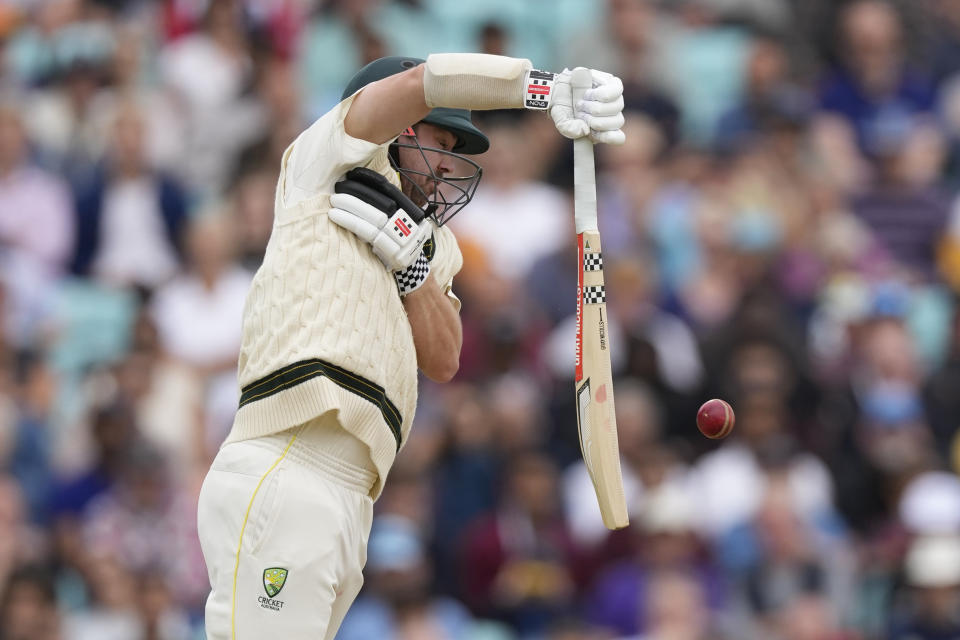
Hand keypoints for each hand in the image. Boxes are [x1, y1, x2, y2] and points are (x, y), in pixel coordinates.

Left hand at [330, 168, 432, 294]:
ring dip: (350, 208)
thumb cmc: (398, 243)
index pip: (388, 190)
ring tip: (333, 203)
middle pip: (378, 202)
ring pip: (372, 217)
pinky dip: (350, 222)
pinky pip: (367, 233)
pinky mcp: (392, 251)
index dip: (370, 180)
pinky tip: (336, 216)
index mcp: (409, 211)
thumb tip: (359, 191)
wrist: (413, 270)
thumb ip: (386, 209)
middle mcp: (407, 222)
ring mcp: (402, 237)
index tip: (352, 174)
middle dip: (356, 194)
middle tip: (337, 190)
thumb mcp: (400, 223)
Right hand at [547, 68, 624, 144]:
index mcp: (602, 129)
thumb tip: (584, 130)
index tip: (593, 132)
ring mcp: (614, 99)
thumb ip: (569, 130)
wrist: (559, 87)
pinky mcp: (613, 84)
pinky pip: (617, 90)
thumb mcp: (562, 122)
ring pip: (617, 107)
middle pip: (618, 122)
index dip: (609, 136)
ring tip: (580, 104)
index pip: (618, 137)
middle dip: (595, 121)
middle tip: (579, 115)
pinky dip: (601, 94)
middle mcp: (611, 115)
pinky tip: (589, 94)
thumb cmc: (563, 108)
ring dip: (595, 107)